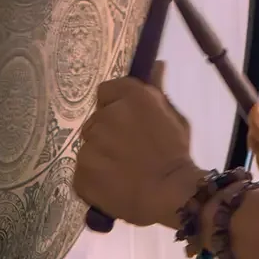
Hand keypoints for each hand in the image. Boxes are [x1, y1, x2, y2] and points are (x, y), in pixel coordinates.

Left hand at [74, 62, 203, 227]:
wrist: (172, 194)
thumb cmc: (177, 153)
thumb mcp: (174, 117)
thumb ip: (157, 92)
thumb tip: (156, 64)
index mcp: (130, 97)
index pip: (106, 91)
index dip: (115, 105)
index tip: (127, 120)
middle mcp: (106, 116)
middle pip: (97, 120)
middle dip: (108, 132)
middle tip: (129, 150)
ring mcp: (90, 145)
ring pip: (90, 147)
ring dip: (101, 156)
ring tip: (123, 171)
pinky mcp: (81, 173)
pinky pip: (83, 173)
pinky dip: (95, 179)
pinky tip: (113, 185)